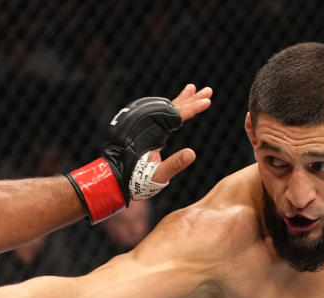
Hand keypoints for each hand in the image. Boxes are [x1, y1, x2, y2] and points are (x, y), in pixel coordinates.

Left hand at [67, 84, 212, 223]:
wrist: (114, 179)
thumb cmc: (136, 181)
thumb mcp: (158, 176)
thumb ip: (174, 165)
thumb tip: (192, 153)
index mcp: (151, 133)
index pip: (176, 115)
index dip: (192, 108)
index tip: (207, 102)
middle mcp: (146, 125)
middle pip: (172, 108)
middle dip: (191, 100)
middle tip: (208, 90)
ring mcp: (144, 126)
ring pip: (165, 109)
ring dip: (181, 101)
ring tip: (193, 89)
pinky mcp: (143, 130)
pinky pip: (159, 115)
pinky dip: (170, 108)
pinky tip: (177, 104)